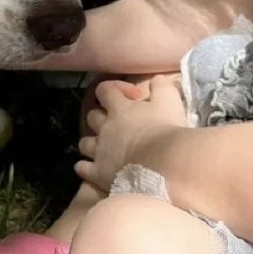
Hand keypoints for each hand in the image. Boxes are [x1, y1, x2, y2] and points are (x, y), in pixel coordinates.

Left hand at [76, 74, 186, 191]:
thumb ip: (162, 88)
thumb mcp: (170, 103)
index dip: (114, 89)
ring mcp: (99, 151)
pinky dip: (85, 167)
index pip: (105, 90)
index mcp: (120, 109)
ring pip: (84, 143)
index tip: (133, 97)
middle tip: (118, 125)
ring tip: (103, 149)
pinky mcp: (98, 173)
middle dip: (101, 118)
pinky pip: (82, 168)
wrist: (164, 166)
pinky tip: (93, 170)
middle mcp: (105, 128)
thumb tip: (157, 80)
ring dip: (92, 143)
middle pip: (92, 117)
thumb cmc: (167, 132)